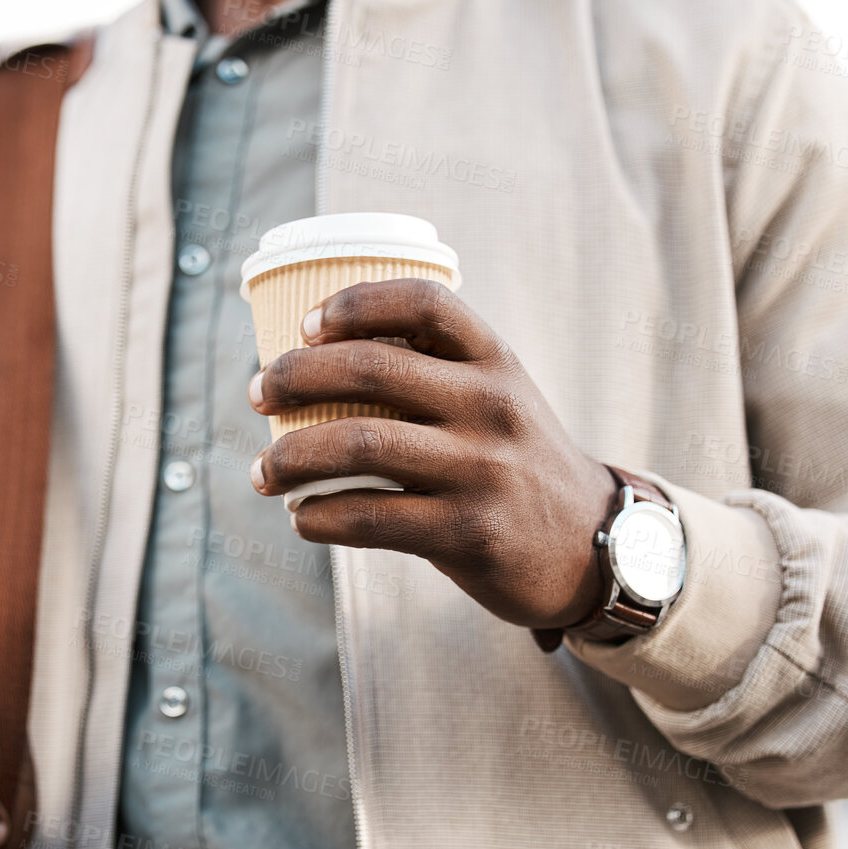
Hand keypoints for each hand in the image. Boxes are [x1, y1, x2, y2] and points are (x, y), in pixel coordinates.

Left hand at [247, 278, 616, 629]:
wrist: (590, 546)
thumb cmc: (515, 462)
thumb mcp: (497, 398)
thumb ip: (433, 375)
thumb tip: (315, 362)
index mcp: (494, 360)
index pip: (422, 302)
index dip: (354, 303)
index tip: (304, 325)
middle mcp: (490, 406)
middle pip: (370, 369)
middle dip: (294, 378)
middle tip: (257, 395)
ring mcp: (481, 470)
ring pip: (359, 445)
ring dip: (290, 457)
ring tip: (261, 471)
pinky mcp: (468, 532)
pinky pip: (370, 518)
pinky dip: (319, 517)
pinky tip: (303, 518)